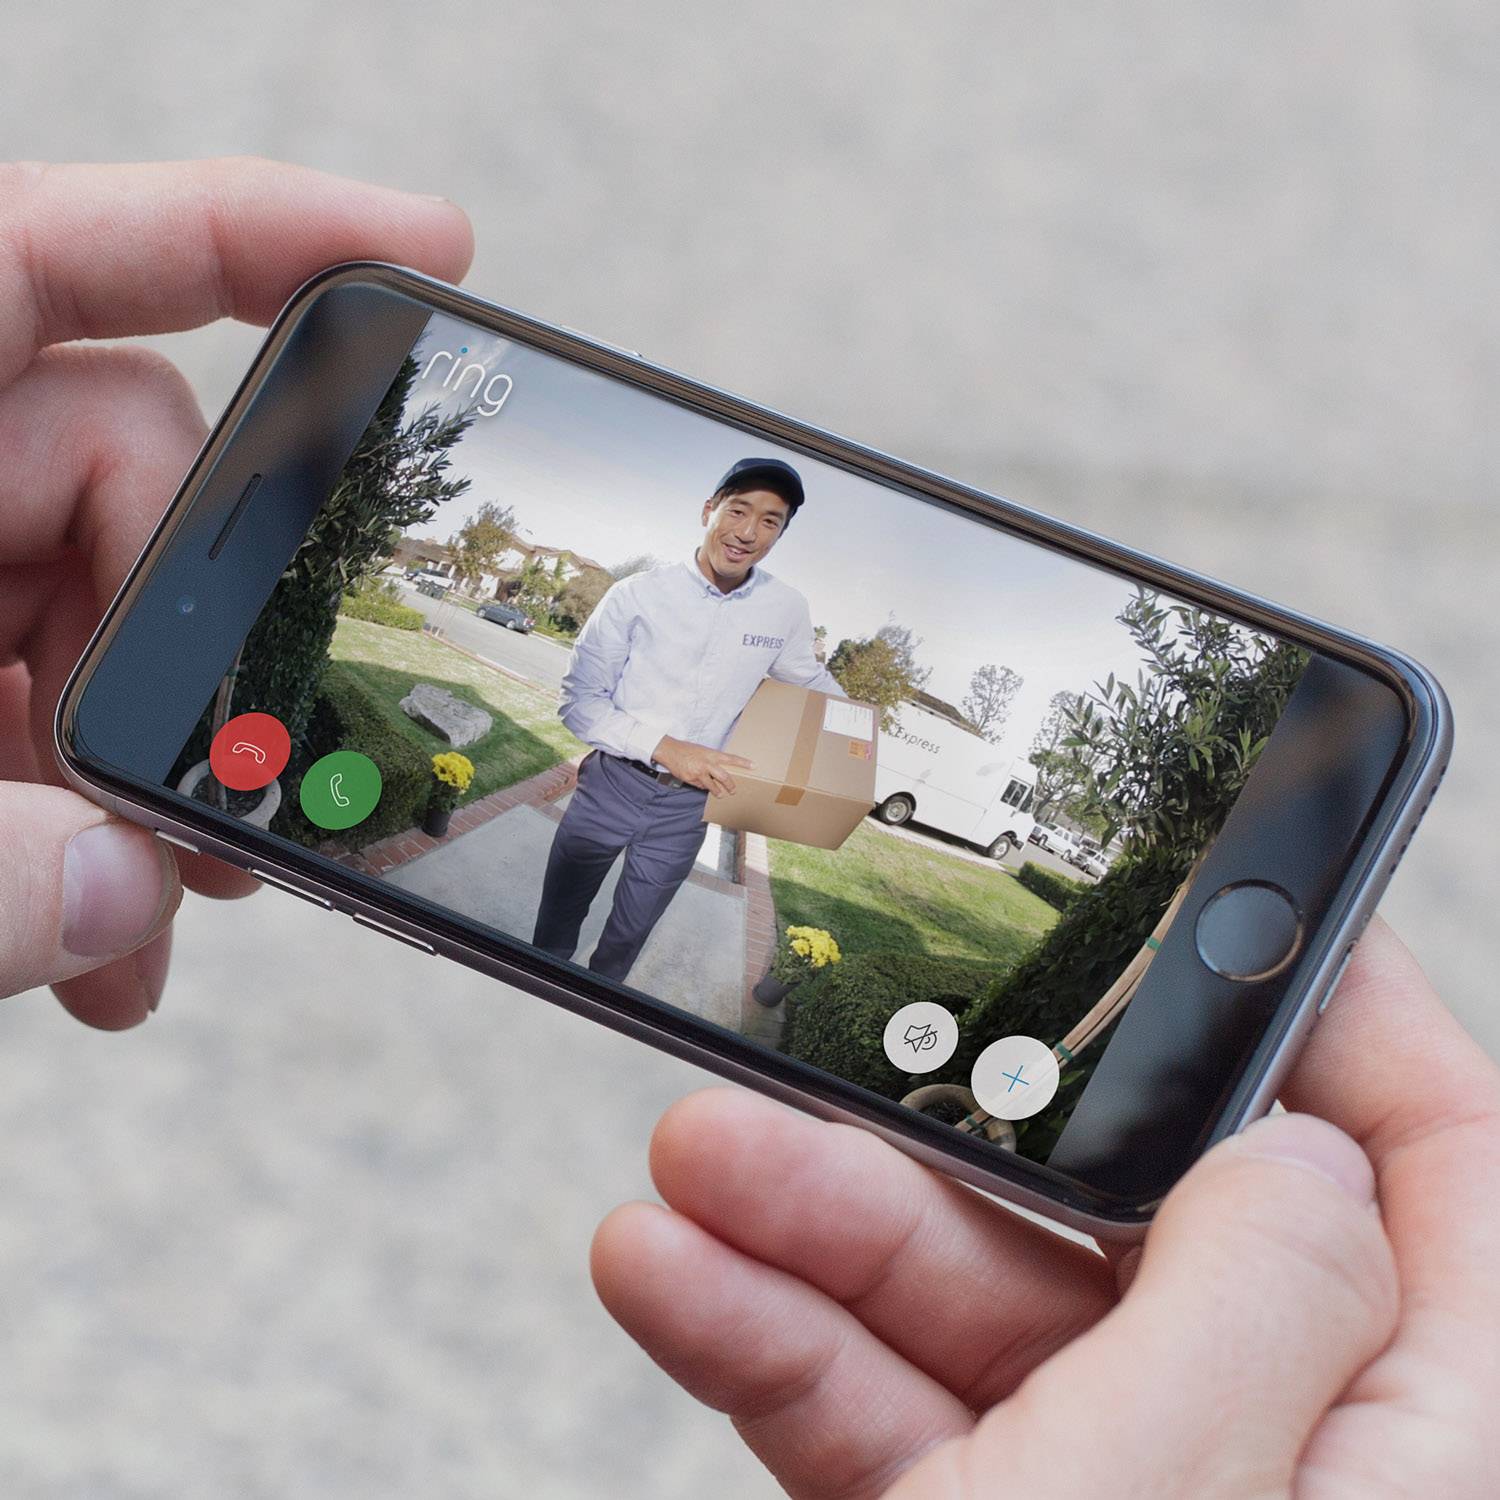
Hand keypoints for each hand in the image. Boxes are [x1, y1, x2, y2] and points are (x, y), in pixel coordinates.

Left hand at [0, 157, 472, 1026]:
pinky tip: (92, 937)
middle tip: (210, 813)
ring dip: (133, 771)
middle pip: (112, 468)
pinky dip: (76, 822)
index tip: (422, 245)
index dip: (254, 231)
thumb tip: (113, 900)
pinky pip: (34, 705)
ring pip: (92, 611)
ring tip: (137, 925)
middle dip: (182, 643)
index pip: (50, 250)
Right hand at [593, 918, 1499, 1496]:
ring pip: (999, 1328)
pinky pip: (908, 1429)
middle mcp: (1305, 1484)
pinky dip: (790, 1355)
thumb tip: (1290, 1142)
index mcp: (1436, 1464)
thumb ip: (1268, 1292)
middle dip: (966, 1145)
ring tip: (694, 1171)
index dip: (1342, 1015)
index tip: (1222, 902)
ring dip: (826, 1241)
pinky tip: (686, 1280)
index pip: (1449, 1168)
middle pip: (1151, 1234)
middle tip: (840, 1058)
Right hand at [651, 735, 752, 795]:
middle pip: (724, 777)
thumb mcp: (703, 750)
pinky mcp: (691, 779)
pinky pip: (700, 786)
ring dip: (717, 792)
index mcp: (711, 754)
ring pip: (712, 786)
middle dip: (730, 786)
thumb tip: (721, 769)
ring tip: (721, 794)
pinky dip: (702, 786)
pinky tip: (702, 784)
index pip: (731, 758)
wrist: (670, 751)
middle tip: (733, 790)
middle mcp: (706, 763)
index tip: (754, 766)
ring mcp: (698, 772)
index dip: (743, 763)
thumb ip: (713, 759)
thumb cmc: (687, 749)